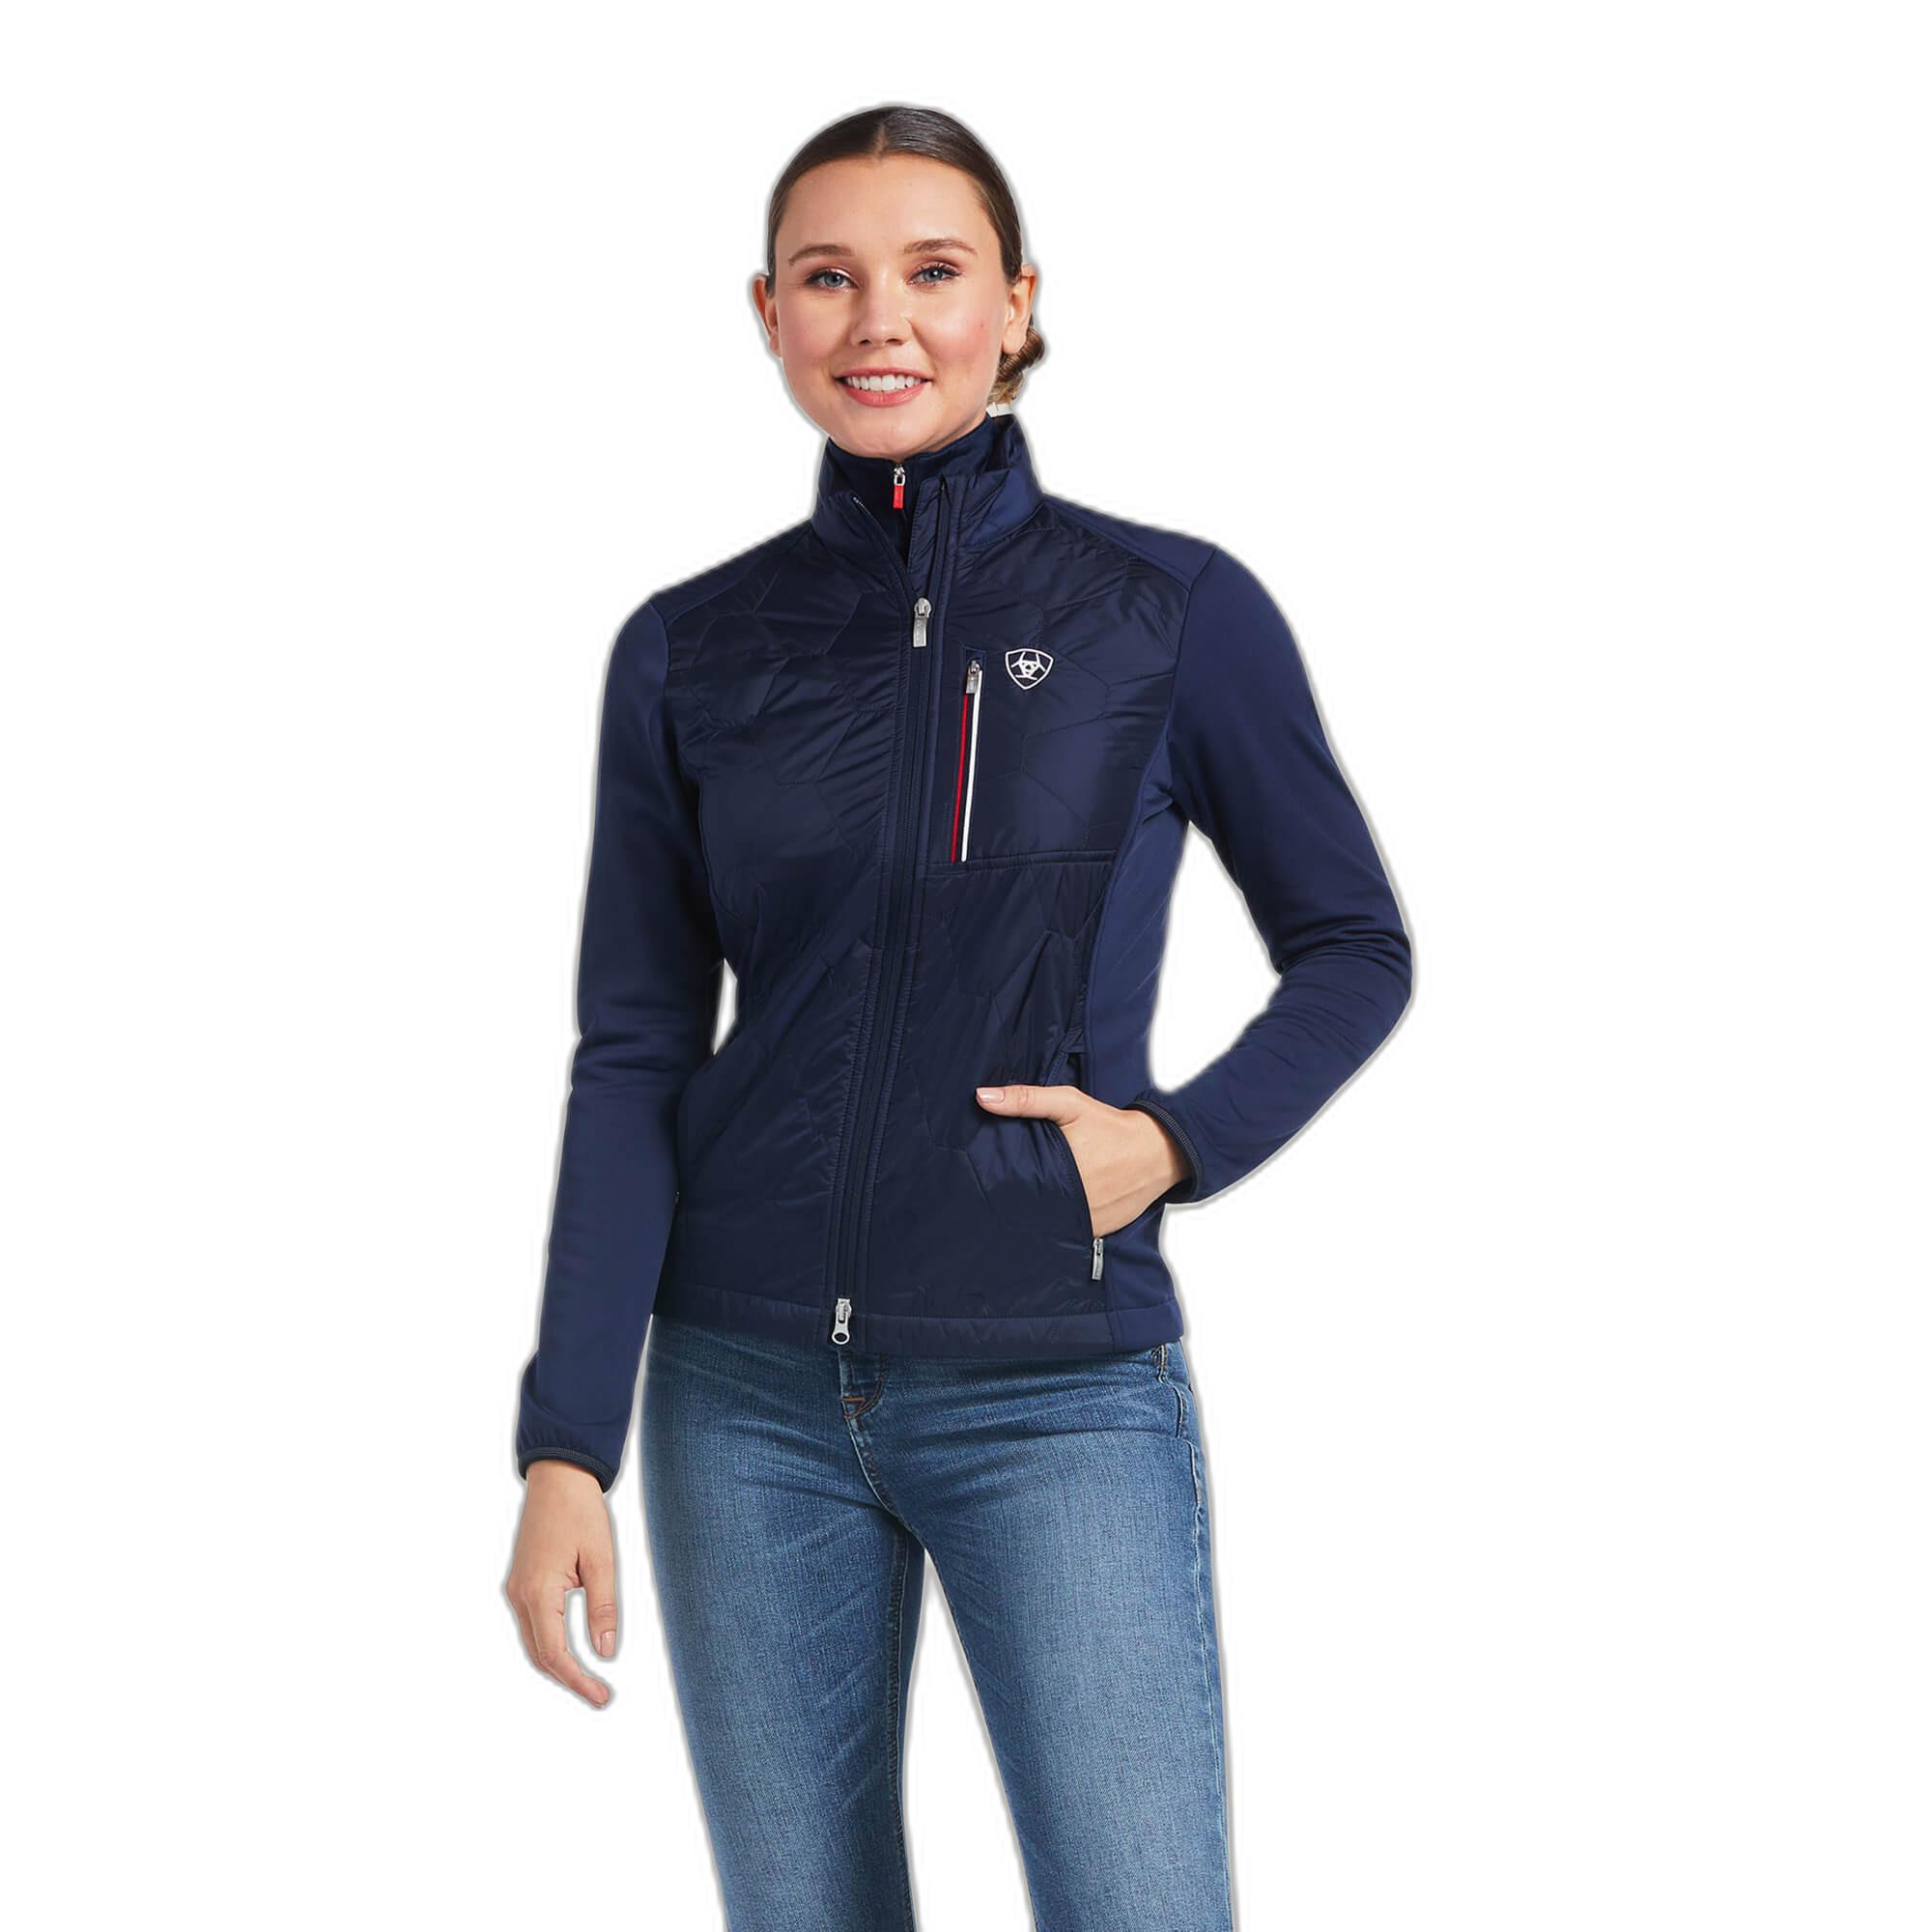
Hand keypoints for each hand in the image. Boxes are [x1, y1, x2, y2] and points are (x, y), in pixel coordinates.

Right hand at [505, 1459, 617, 1706]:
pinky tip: (571, 1649)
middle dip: (568, 1679)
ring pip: (533, 1641)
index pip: (555, 1654)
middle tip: (600, 1694)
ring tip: (588, 1678)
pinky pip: (532, 1623)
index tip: (602, 1696)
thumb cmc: (581, 1513)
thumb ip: (603, 1608)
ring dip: (558, 1663)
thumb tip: (606, 1651)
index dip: (578, 1681)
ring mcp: (516, 1588)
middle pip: (539, 1655)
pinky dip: (549, 1642)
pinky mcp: (521, 1581)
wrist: (557, 1477)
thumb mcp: (601, 1560)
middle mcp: (519, 1595)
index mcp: (539, 1593)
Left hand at [975, 1081, 1188, 1234]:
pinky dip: (1060, 1224)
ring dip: (1037, 1215)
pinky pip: (1070, 1232)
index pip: (1015, 1185)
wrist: (1159, 1150)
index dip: (999, 1184)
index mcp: (1061, 1170)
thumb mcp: (1069, 1104)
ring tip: (1026, 1203)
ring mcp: (1087, 1221)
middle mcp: (1073, 1201)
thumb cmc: (1111, 1125)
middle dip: (1016, 1199)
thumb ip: (1026, 1099)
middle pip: (1029, 1207)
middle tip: (1000, 1193)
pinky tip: (1052, 1212)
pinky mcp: (1098, 1231)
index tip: (986, 1179)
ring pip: (1048, 1224)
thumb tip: (982, 1097)